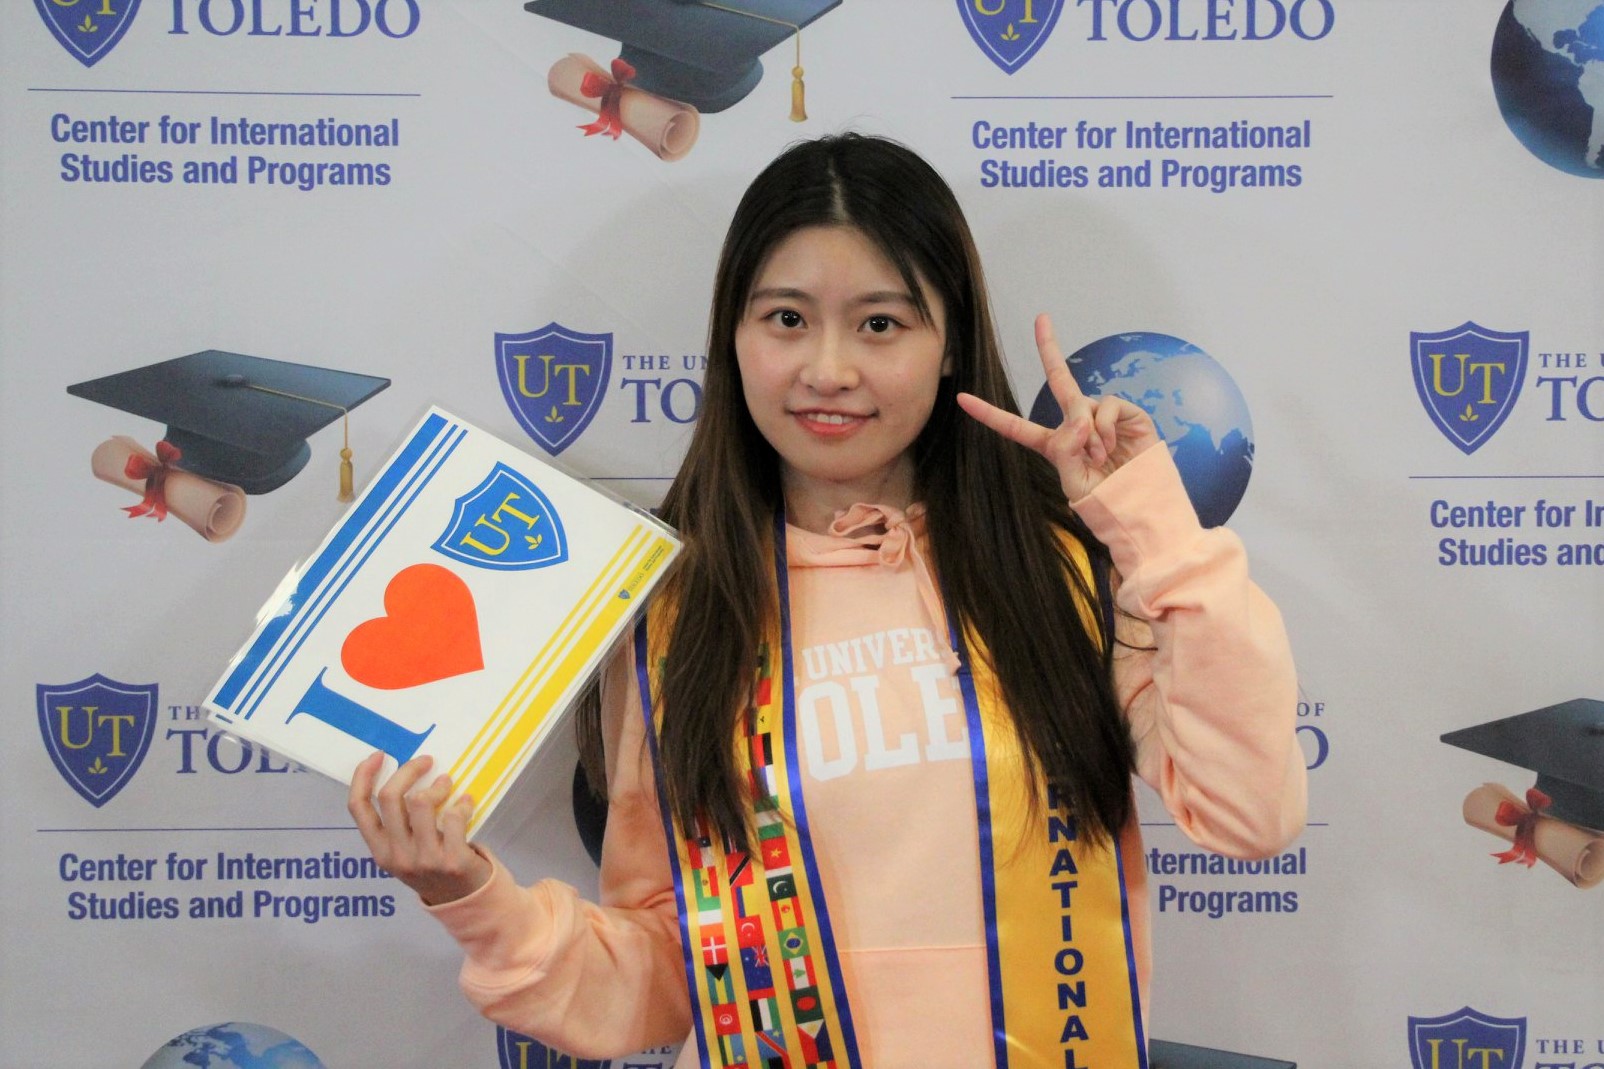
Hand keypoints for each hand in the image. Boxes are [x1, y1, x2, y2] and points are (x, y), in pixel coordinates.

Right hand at [348, 752, 491, 905]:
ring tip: (447, 784)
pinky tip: (465, 803)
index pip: (358, 808)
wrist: (465, 900)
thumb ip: (399, 822)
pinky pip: (453, 816)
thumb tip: (404, 773)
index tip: (379, 756)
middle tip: (426, 761)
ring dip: (438, 786)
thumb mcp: (405, 850)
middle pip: (390, 796)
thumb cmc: (433, 864)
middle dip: (409, 770)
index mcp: (379, 850)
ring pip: (421, 802)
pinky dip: (462, 803)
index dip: (363, 776)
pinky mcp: (452, 860)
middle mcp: (397, 855)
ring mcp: (424, 859)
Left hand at [958, 313, 1160, 501]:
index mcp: (1054, 444)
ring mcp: (1101, 415)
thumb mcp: (1073, 481)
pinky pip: (1107, 405)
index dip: (989, 414)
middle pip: (1059, 379)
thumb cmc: (1105, 498)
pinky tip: (1112, 446)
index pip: (1015, 426)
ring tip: (1101, 458)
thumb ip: (1066, 450)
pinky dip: (1106, 426)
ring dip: (1089, 435)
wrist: (1140, 503)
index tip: (962, 399)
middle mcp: (1076, 424)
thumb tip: (1078, 420)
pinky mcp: (1126, 413)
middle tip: (1041, 317)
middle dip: (1049, 347)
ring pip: (1082, 406)